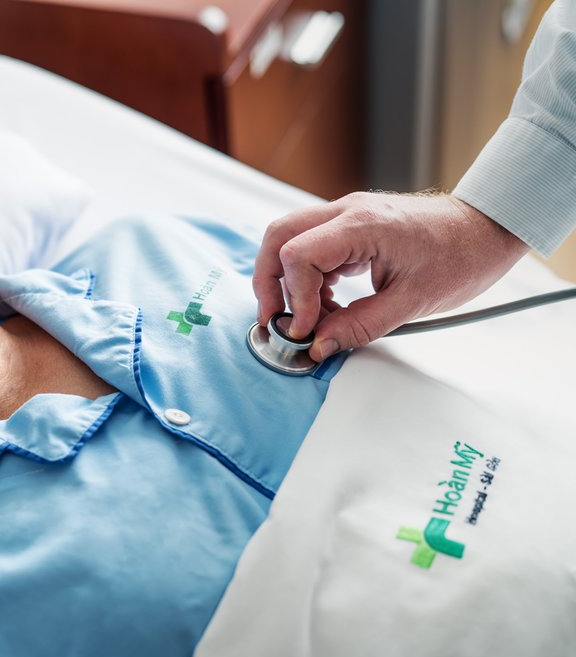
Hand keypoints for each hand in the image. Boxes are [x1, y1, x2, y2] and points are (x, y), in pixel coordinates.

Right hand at [252, 192, 528, 360]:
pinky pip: (310, 245)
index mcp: (362, 226)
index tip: (305, 330)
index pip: (297, 255)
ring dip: (285, 280)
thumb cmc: (461, 257)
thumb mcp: (412, 302)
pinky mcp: (350, 225)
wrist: (486, 229)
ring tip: (307, 318)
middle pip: (278, 237)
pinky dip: (305, 277)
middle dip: (269, 282)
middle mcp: (347, 211)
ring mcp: (346, 214)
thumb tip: (319, 345)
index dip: (294, 298)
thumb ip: (359, 325)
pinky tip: (325, 304)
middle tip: (276, 320)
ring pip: (288, 239)